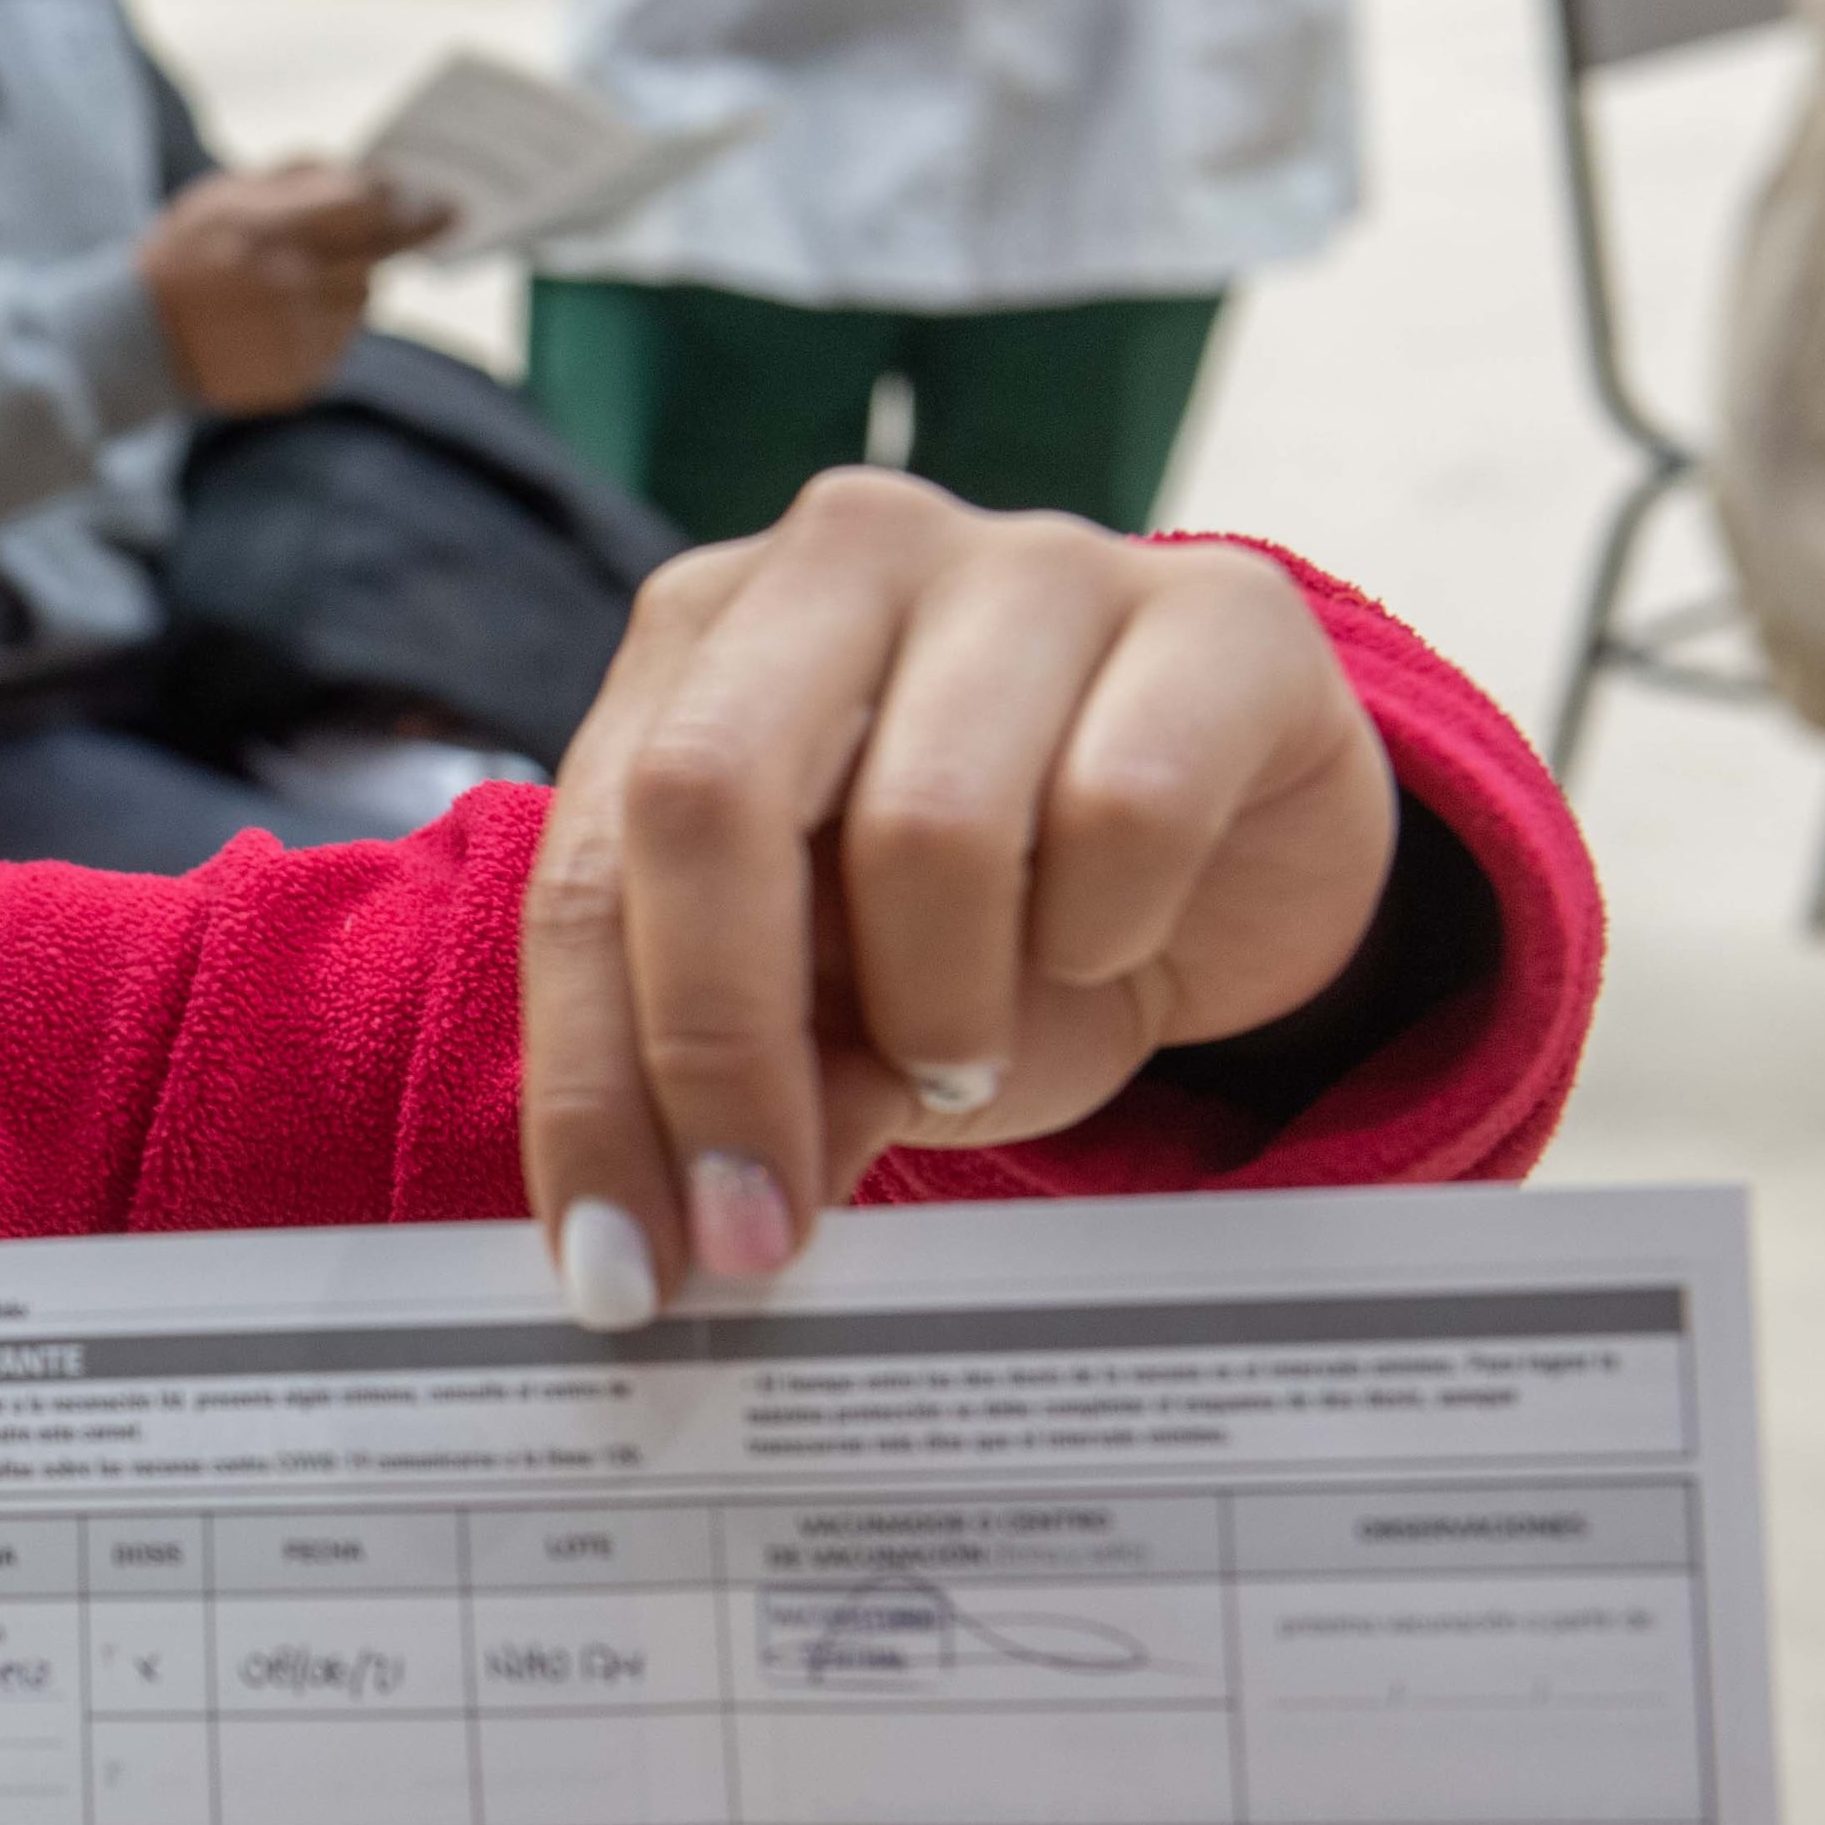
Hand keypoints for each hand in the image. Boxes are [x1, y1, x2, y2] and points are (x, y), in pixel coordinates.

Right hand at [136, 164, 451, 416]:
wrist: (137, 341)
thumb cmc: (185, 254)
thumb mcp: (224, 195)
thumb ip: (297, 178)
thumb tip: (371, 173)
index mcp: (267, 231)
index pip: (367, 211)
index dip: (411, 203)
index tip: (447, 200)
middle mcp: (289, 287)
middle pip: (380, 257)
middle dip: (402, 237)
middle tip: (442, 216)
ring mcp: (296, 338)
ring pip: (365, 298)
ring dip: (356, 279)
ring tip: (308, 277)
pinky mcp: (301, 377)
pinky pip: (342, 339)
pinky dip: (331, 322)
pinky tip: (289, 317)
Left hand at [518, 470, 1399, 1326]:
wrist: (1237, 862)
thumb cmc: (986, 926)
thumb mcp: (834, 1013)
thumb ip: (739, 1070)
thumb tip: (666, 1227)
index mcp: (700, 637)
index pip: (588, 867)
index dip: (592, 1081)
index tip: (621, 1266)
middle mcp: (841, 559)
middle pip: (707, 800)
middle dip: (719, 1050)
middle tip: (761, 1227)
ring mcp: (1032, 561)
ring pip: (924, 822)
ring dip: (937, 1007)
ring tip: (963, 1058)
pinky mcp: (1221, 609)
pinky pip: (1125, 809)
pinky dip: (1103, 929)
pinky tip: (1106, 943)